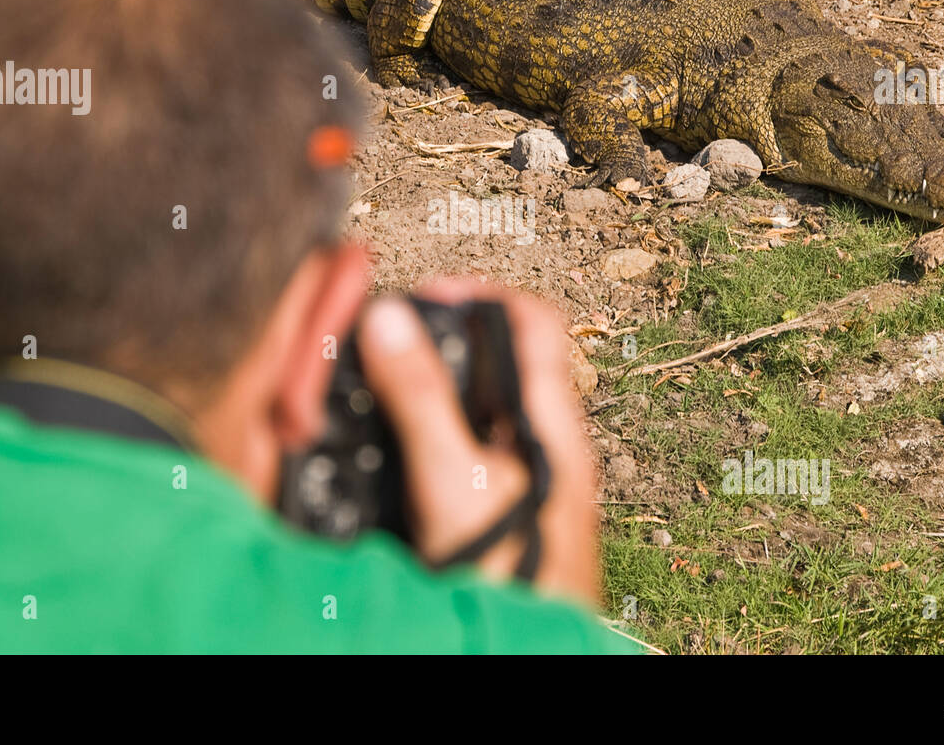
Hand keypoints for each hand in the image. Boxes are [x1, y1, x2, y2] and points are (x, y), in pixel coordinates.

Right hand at [357, 281, 599, 606]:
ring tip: (391, 381)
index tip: (427, 294)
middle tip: (397, 334)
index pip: (535, 321)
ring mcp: (531, 476)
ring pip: (487, 405)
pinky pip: (474, 446)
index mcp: (551, 423)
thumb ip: (421, 400)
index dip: (482, 294)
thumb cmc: (510, 579)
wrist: (523, 650)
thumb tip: (391, 323)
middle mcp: (549, 444)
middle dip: (450, 337)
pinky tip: (407, 447)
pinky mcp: (510, 506)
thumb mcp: (454, 478)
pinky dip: (440, 429)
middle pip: (506, 359)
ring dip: (442, 384)